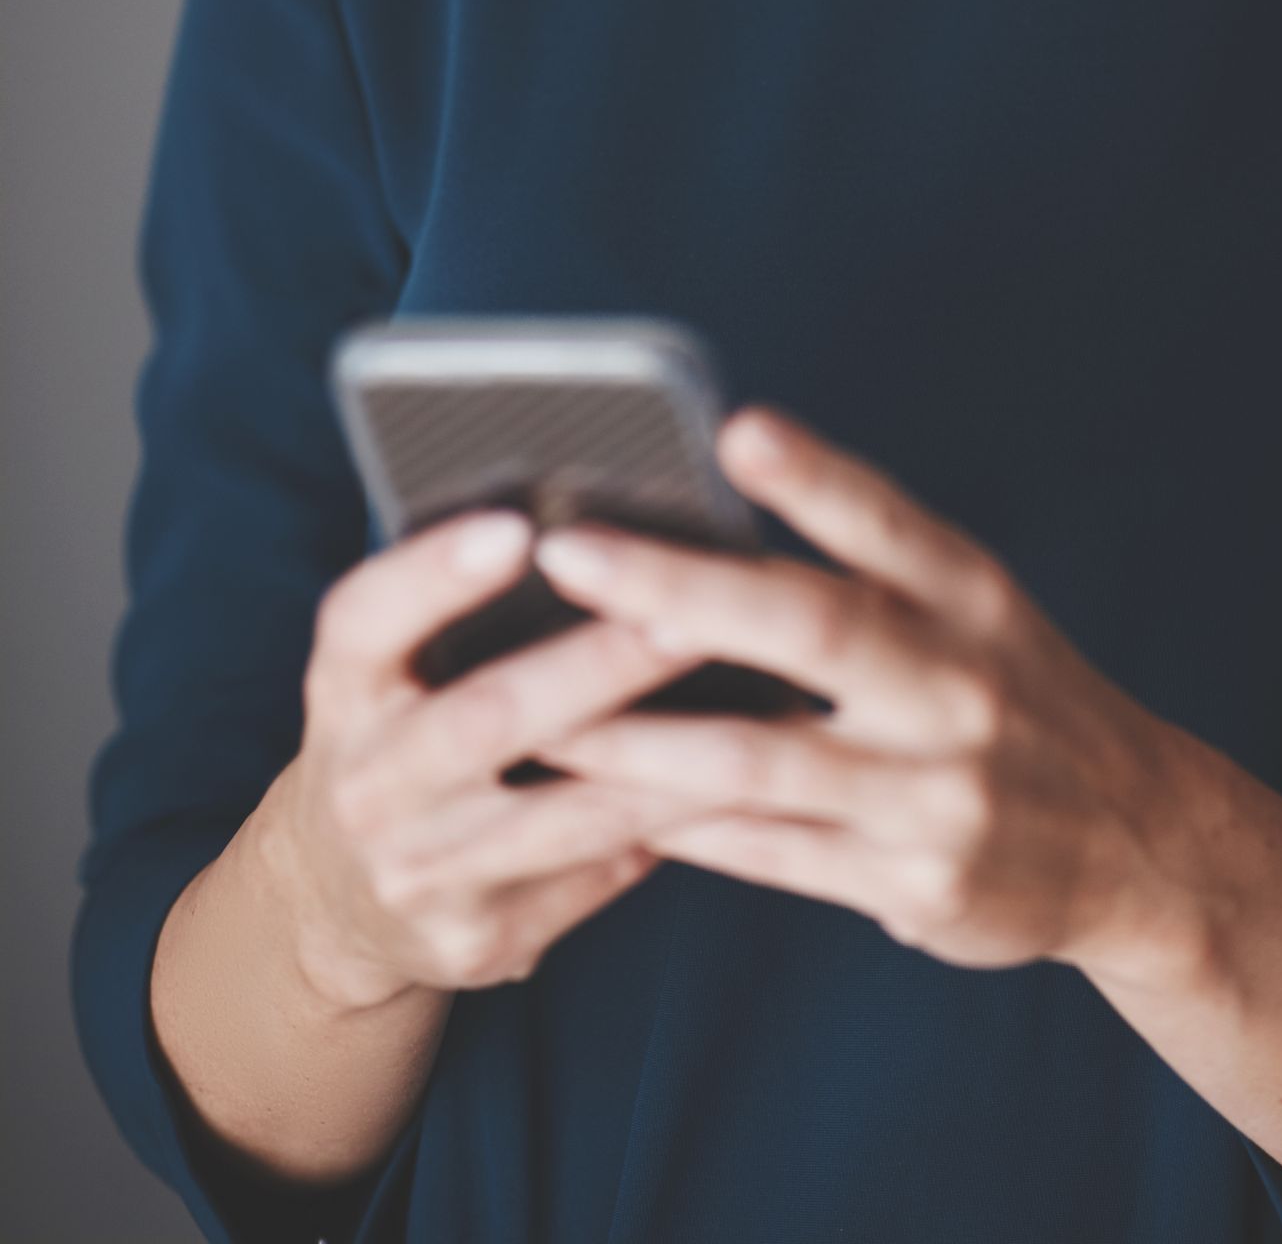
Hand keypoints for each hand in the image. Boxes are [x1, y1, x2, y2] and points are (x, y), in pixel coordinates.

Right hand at [259, 511, 704, 1011]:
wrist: (339, 902)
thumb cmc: (405, 727)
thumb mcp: (391, 667)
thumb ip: (460, 606)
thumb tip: (612, 523)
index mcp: (343, 688)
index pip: (368, 619)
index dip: (437, 575)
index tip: (520, 527)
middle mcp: (367, 785)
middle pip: (485, 721)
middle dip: (596, 668)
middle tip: (688, 614)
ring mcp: (420, 874)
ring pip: (565, 816)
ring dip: (668, 760)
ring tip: (760, 706)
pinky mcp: (480, 940)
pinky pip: (600, 874)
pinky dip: (679, 825)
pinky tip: (751, 779)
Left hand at [531, 410, 1204, 978]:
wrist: (1136, 843)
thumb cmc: (1017, 694)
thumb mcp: (976, 609)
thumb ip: (871, 562)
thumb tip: (718, 497)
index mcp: (971, 594)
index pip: (888, 520)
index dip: (815, 474)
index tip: (737, 428)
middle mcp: (957, 684)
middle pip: (811, 627)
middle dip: (681, 588)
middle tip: (572, 554)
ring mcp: (936, 791)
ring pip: (763, 760)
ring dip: (642, 738)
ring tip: (542, 716)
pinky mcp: (912, 883)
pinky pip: (772, 854)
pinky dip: (684, 829)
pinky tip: (609, 805)